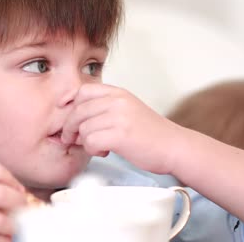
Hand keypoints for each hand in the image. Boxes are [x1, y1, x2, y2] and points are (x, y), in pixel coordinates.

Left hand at [61, 83, 181, 173]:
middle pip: (77, 111)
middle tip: (72, 140)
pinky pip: (91, 141)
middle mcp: (118, 101)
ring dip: (85, 142)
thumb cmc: (149, 133)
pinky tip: (104, 152)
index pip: (82, 91)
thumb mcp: (126, 110)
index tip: (70, 120)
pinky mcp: (121, 135)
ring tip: (98, 146)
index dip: (71, 107)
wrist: (174, 146)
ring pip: (83, 128)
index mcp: (117, 93)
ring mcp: (119, 117)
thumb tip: (72, 120)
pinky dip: (93, 150)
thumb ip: (103, 109)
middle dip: (70, 128)